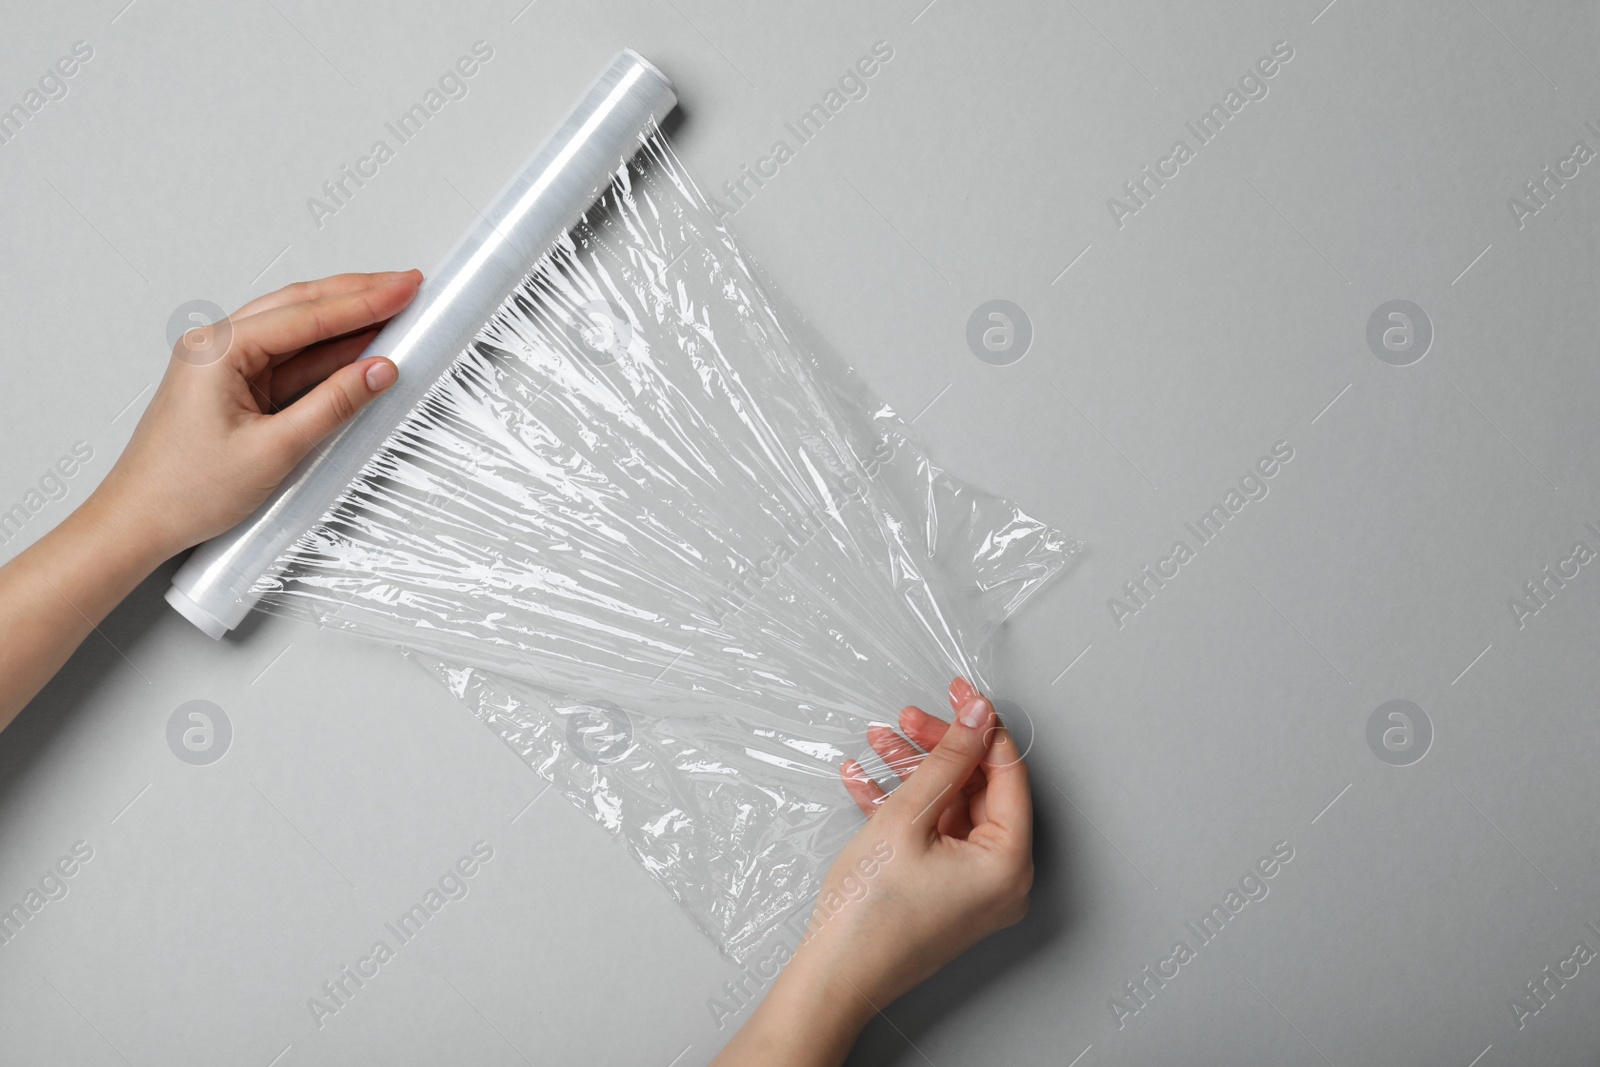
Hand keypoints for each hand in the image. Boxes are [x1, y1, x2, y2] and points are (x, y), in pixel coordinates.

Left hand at [0, 270, 421, 731]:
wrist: (139, 522)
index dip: (363, 301)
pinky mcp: (235, 386)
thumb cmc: (185, 490)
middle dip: (357, 295)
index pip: (306, 315)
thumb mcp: (275, 450)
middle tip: (407, 286)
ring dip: (345, 319)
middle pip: (300, 306)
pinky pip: (289, 358)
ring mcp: (225, 365)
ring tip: (392, 309)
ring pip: (296, 329)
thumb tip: (377, 372)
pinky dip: (327, 351)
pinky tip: (358, 347)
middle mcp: (218, 346)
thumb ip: (333, 405)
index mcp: (219, 350)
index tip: (405, 288)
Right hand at [713, 678, 1032, 1065]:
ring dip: (914, 773)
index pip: (1007, 773)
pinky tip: (867, 783)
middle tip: (907, 719)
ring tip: (878, 745)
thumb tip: (977, 718)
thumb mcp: (907, 819)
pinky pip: (932, 836)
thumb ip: (946, 761)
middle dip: (938, 750)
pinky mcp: (944, 893)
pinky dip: (903, 808)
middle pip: (978, 789)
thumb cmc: (869, 916)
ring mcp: (972, 888)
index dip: (980, 728)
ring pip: (950, 808)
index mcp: (1008, 863)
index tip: (958, 694)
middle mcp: (1001, 878)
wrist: (832, 978)